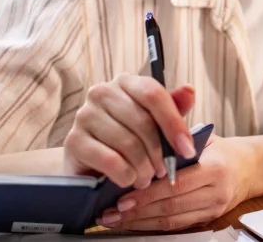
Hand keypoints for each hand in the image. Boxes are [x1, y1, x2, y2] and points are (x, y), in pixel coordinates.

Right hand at [63, 73, 197, 189]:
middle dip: (159, 152)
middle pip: (143, 121)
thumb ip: (174, 107)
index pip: (154, 94)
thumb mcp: (156, 123)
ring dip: (143, 168)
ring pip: (128, 143)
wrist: (92, 165)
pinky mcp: (73, 141)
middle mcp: (102, 92)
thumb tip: (190, 90)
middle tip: (164, 171)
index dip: (174, 124)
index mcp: (126, 82)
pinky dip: (125, 175)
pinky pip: (109, 160)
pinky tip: (129, 180)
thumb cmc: (130, 140)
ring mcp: (84, 115)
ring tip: (147, 178)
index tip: (188, 150)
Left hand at [96, 135, 257, 230]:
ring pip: (171, 222)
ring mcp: (212, 208)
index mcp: (215, 167)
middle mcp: (216, 191)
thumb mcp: (200, 136)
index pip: (177, 184)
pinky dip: (150, 226)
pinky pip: (175, 227)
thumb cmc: (217, 149)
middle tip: (110, 212)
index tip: (122, 196)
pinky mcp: (207, 219)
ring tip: (114, 219)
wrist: (245, 168)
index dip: (148, 194)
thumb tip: (138, 136)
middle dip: (137, 211)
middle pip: (171, 207)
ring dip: (139, 222)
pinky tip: (132, 222)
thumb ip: (173, 136)